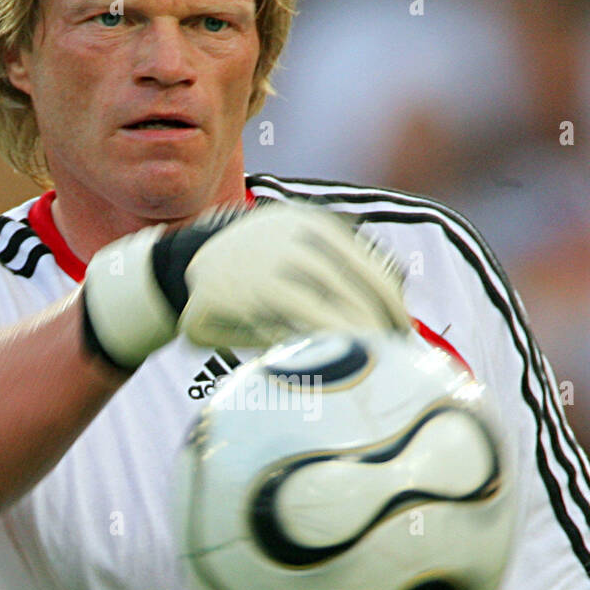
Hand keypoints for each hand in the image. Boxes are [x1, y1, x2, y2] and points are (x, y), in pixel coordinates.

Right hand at [81, 197, 409, 369]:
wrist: (185, 262)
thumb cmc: (259, 262)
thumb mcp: (300, 240)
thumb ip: (344, 254)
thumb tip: (401, 280)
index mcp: (311, 224)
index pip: (368, 268)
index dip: (391, 306)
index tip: (404, 332)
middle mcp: (288, 243)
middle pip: (348, 296)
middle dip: (374, 332)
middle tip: (390, 359)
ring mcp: (260, 271)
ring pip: (317, 318)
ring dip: (343, 346)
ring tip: (360, 365)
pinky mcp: (236, 301)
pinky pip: (281, 334)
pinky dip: (304, 351)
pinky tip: (319, 364)